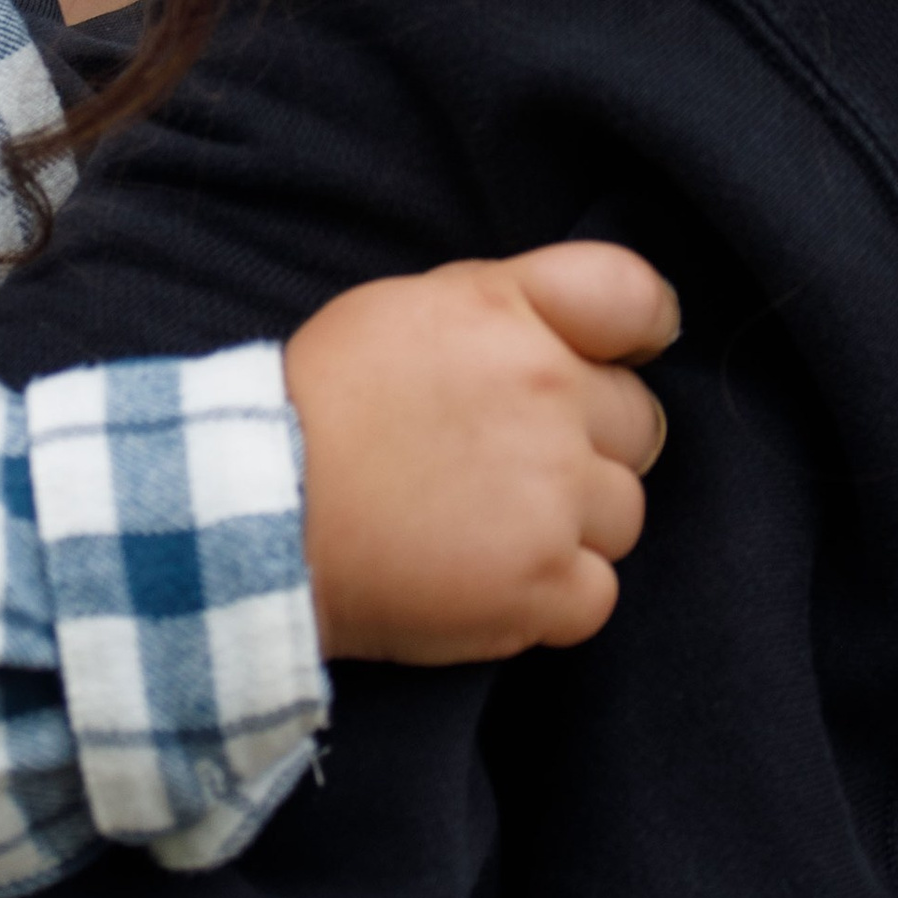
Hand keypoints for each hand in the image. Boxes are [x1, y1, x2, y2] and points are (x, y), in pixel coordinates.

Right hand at [288, 240, 676, 661]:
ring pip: (623, 512)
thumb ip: (505, 310)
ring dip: (573, 524)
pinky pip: (597, 593)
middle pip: (637, 422)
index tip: (618, 360)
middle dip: (588, 442)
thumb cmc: (319, 406)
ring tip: (487, 527)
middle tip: (509, 466)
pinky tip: (488, 580)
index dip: (642, 332)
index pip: (636, 298)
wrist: (255, 513)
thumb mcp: (408, 309)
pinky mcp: (541, 585)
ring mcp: (552, 495)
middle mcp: (549, 395)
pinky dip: (553, 598)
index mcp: (513, 315)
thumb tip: (576, 332)